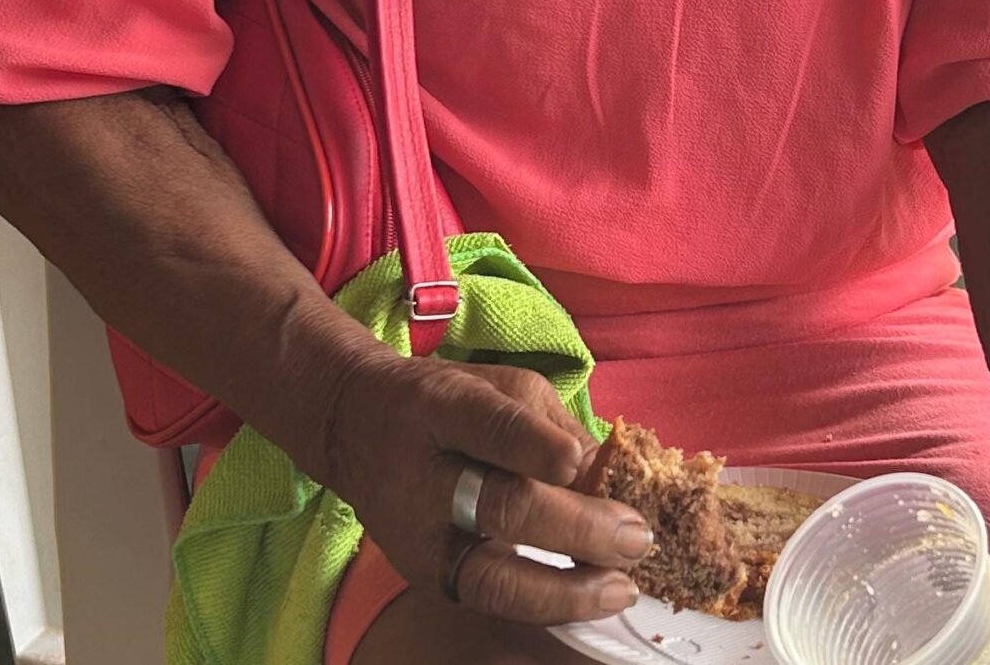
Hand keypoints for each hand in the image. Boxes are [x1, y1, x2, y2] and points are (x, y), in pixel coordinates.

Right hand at [318, 351, 649, 625]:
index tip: (576, 461)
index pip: (490, 426)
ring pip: (493, 579)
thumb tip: (611, 474)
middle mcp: (428, 477)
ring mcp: (422, 538)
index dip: (534, 446)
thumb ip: (553, 426)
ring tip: (619, 589)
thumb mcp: (498, 386)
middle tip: (635, 538)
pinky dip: (546, 603)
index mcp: (445, 408)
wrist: (354, 427)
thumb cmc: (443, 402)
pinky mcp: (428, 577)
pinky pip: (493, 601)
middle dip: (577, 529)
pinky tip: (590, 598)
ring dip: (566, 591)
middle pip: (501, 508)